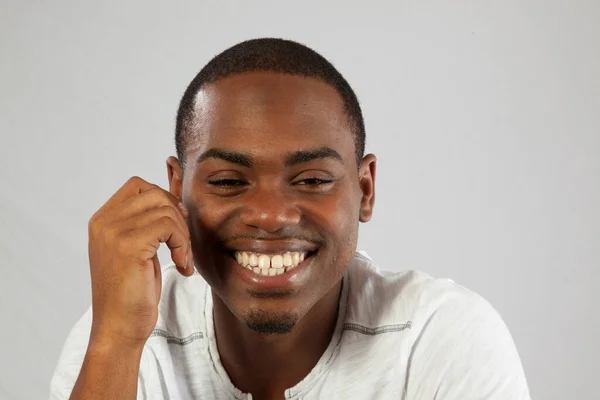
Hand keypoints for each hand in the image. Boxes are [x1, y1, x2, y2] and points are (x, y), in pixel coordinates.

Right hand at [86, 176, 192, 349]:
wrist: (119, 328)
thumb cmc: (131, 293)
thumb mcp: (138, 250)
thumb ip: (146, 223)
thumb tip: (175, 199)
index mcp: (102, 220)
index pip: (138, 185)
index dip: (165, 199)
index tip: (176, 226)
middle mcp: (103, 222)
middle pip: (155, 193)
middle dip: (177, 216)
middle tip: (183, 244)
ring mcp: (113, 232)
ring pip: (166, 210)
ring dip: (183, 235)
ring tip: (183, 259)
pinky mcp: (128, 245)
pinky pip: (170, 226)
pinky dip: (184, 245)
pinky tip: (182, 266)